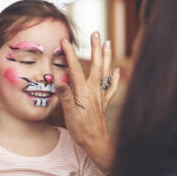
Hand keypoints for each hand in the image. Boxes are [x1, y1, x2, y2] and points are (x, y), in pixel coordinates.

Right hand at [56, 32, 119, 171]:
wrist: (97, 142)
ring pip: (105, 72)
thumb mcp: (70, 115)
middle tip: (96, 33)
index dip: (70, 54)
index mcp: (83, 92)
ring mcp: (100, 95)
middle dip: (95, 48)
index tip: (65, 41)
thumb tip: (59, 81)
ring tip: (108, 43)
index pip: (75, 69)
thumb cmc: (82, 130)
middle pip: (95, 65)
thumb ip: (65, 97)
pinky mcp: (104, 102)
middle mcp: (94, 90)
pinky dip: (114, 78)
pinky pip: (111, 87)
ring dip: (106, 57)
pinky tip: (116, 70)